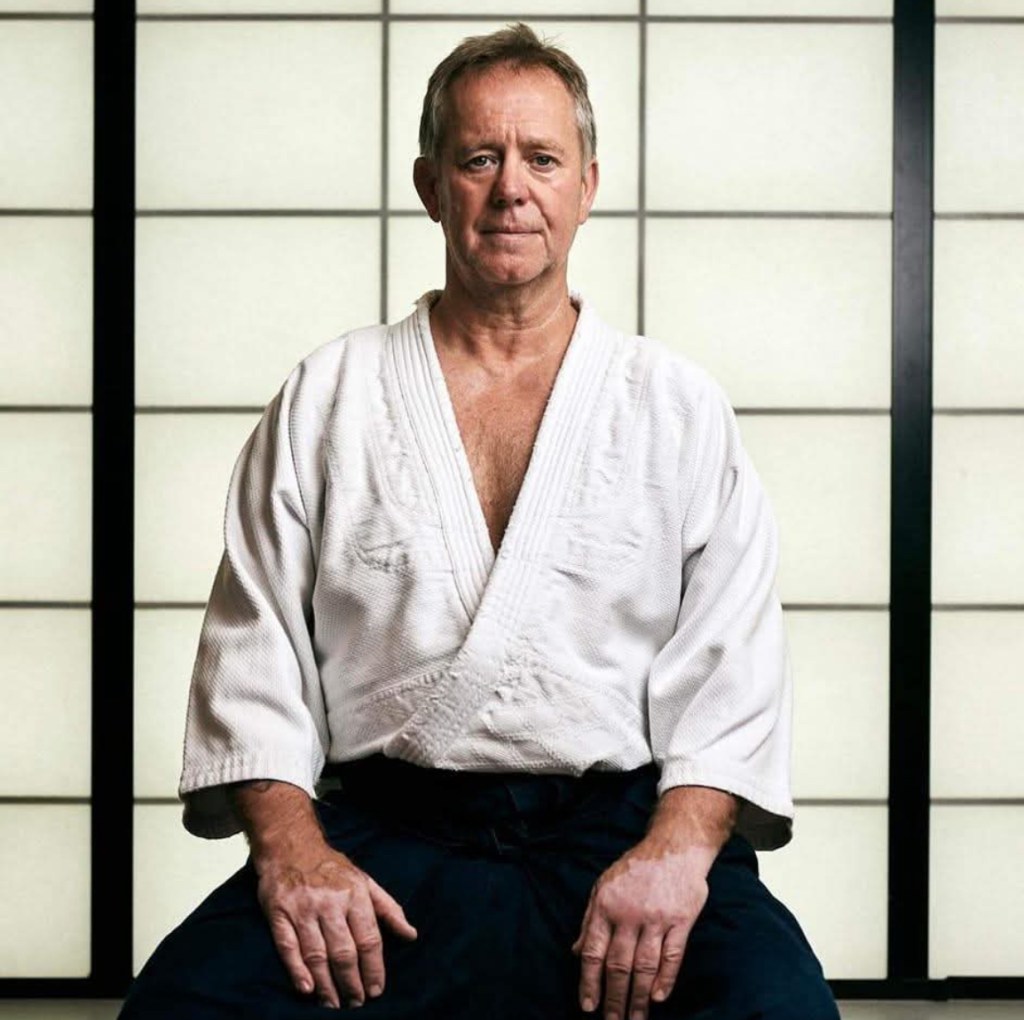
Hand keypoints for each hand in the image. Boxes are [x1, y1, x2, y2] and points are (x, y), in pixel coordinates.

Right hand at [254, 843, 418, 1009]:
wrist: (291, 846)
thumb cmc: (332, 868)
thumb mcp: (365, 881)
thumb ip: (388, 909)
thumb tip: (411, 935)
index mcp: (355, 894)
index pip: (369, 939)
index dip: (374, 968)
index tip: (376, 990)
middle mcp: (330, 902)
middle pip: (344, 952)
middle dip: (351, 982)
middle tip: (356, 1003)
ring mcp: (303, 909)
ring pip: (317, 954)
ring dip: (327, 985)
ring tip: (334, 1004)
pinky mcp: (279, 914)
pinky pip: (288, 947)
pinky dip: (297, 970)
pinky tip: (307, 989)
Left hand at [571, 835, 710, 1019]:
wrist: (674, 847)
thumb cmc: (635, 868)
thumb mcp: (603, 886)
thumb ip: (589, 920)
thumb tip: (575, 952)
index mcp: (605, 905)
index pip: (593, 951)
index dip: (589, 982)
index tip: (588, 1006)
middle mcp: (629, 914)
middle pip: (619, 965)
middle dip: (613, 998)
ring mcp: (656, 918)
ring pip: (644, 966)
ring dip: (638, 997)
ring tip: (634, 1019)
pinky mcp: (681, 920)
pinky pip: (672, 955)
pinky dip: (665, 979)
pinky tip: (658, 998)